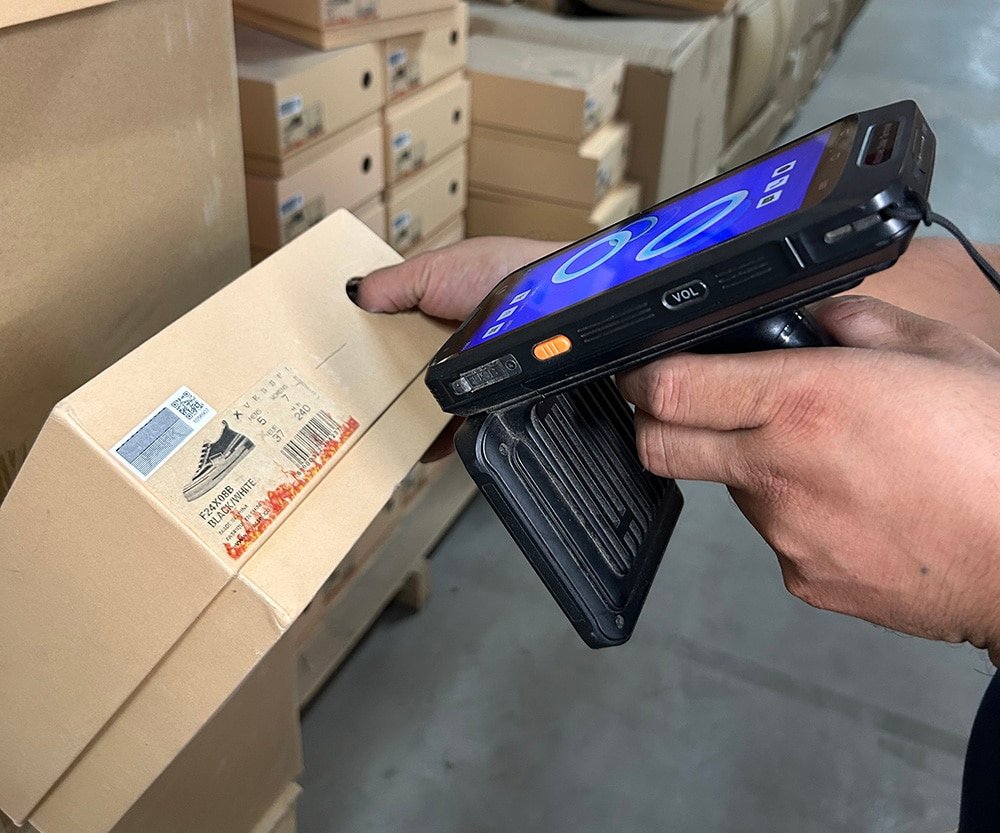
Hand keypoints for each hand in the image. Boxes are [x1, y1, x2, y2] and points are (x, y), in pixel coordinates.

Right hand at [353, 236, 563, 460]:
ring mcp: (478, 374)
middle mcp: (459, 345)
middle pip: (413, 377)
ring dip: (414, 419)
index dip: (375, 355)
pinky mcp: (495, 400)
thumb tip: (355, 294)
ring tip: (383, 434)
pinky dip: (445, 438)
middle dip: (389, 393)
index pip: (398, 338)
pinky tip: (425, 447)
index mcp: (441, 311)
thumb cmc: (506, 272)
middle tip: (358, 411)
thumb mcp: (437, 269)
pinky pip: (466, 425)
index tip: (348, 373)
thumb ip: (396, 284)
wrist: (555, 299)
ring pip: (437, 405)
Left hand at [617, 296, 999, 662]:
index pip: (669, 389)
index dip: (641, 377)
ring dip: (753, 467)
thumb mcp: (936, 351)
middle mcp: (778, 471)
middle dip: (658, 423)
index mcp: (804, 402)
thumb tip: (814, 319)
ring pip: (730, 489)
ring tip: (829, 458)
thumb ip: (858, 323)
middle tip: (690, 407)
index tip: (641, 372)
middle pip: (661, 447)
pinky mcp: (806, 579)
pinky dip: (797, 515)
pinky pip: (778, 536)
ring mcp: (786, 533)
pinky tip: (854, 506)